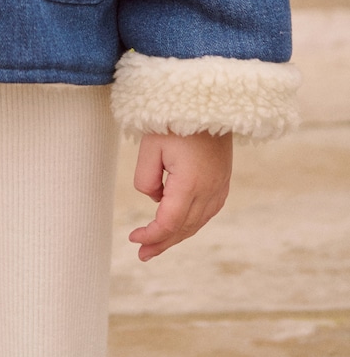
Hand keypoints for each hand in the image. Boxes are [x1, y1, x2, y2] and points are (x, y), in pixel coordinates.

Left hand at [129, 130, 232, 260]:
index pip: (168, 222)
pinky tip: (179, 226)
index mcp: (190, 184)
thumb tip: (155, 199)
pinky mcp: (223, 181)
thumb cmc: (175, 119)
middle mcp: (210, 191)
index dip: (151, 235)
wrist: (209, 101)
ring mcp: (220, 187)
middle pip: (184, 228)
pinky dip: (191, 223)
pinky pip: (207, 212)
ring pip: (197, 222)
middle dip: (162, 243)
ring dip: (177, 236)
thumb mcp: (150, 146)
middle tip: (143, 254)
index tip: (133, 239)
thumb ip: (146, 179)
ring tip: (157, 245)